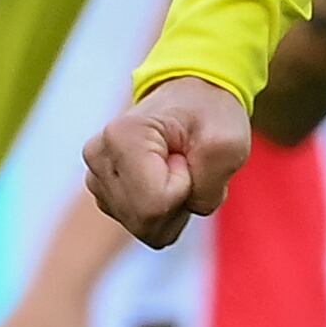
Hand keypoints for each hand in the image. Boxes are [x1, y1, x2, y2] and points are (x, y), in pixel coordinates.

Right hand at [84, 78, 254, 250]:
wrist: (192, 97)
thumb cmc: (210, 114)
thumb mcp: (228, 144)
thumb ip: (210, 188)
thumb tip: (182, 211)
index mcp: (121, 136)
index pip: (155, 204)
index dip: (186, 187)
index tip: (187, 156)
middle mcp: (99, 158)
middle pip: (146, 223)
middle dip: (180, 202)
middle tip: (186, 165)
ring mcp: (97, 177)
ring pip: (145, 229)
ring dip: (174, 207)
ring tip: (178, 169)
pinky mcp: (104, 192)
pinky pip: (143, 226)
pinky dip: (164, 210)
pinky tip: (166, 179)